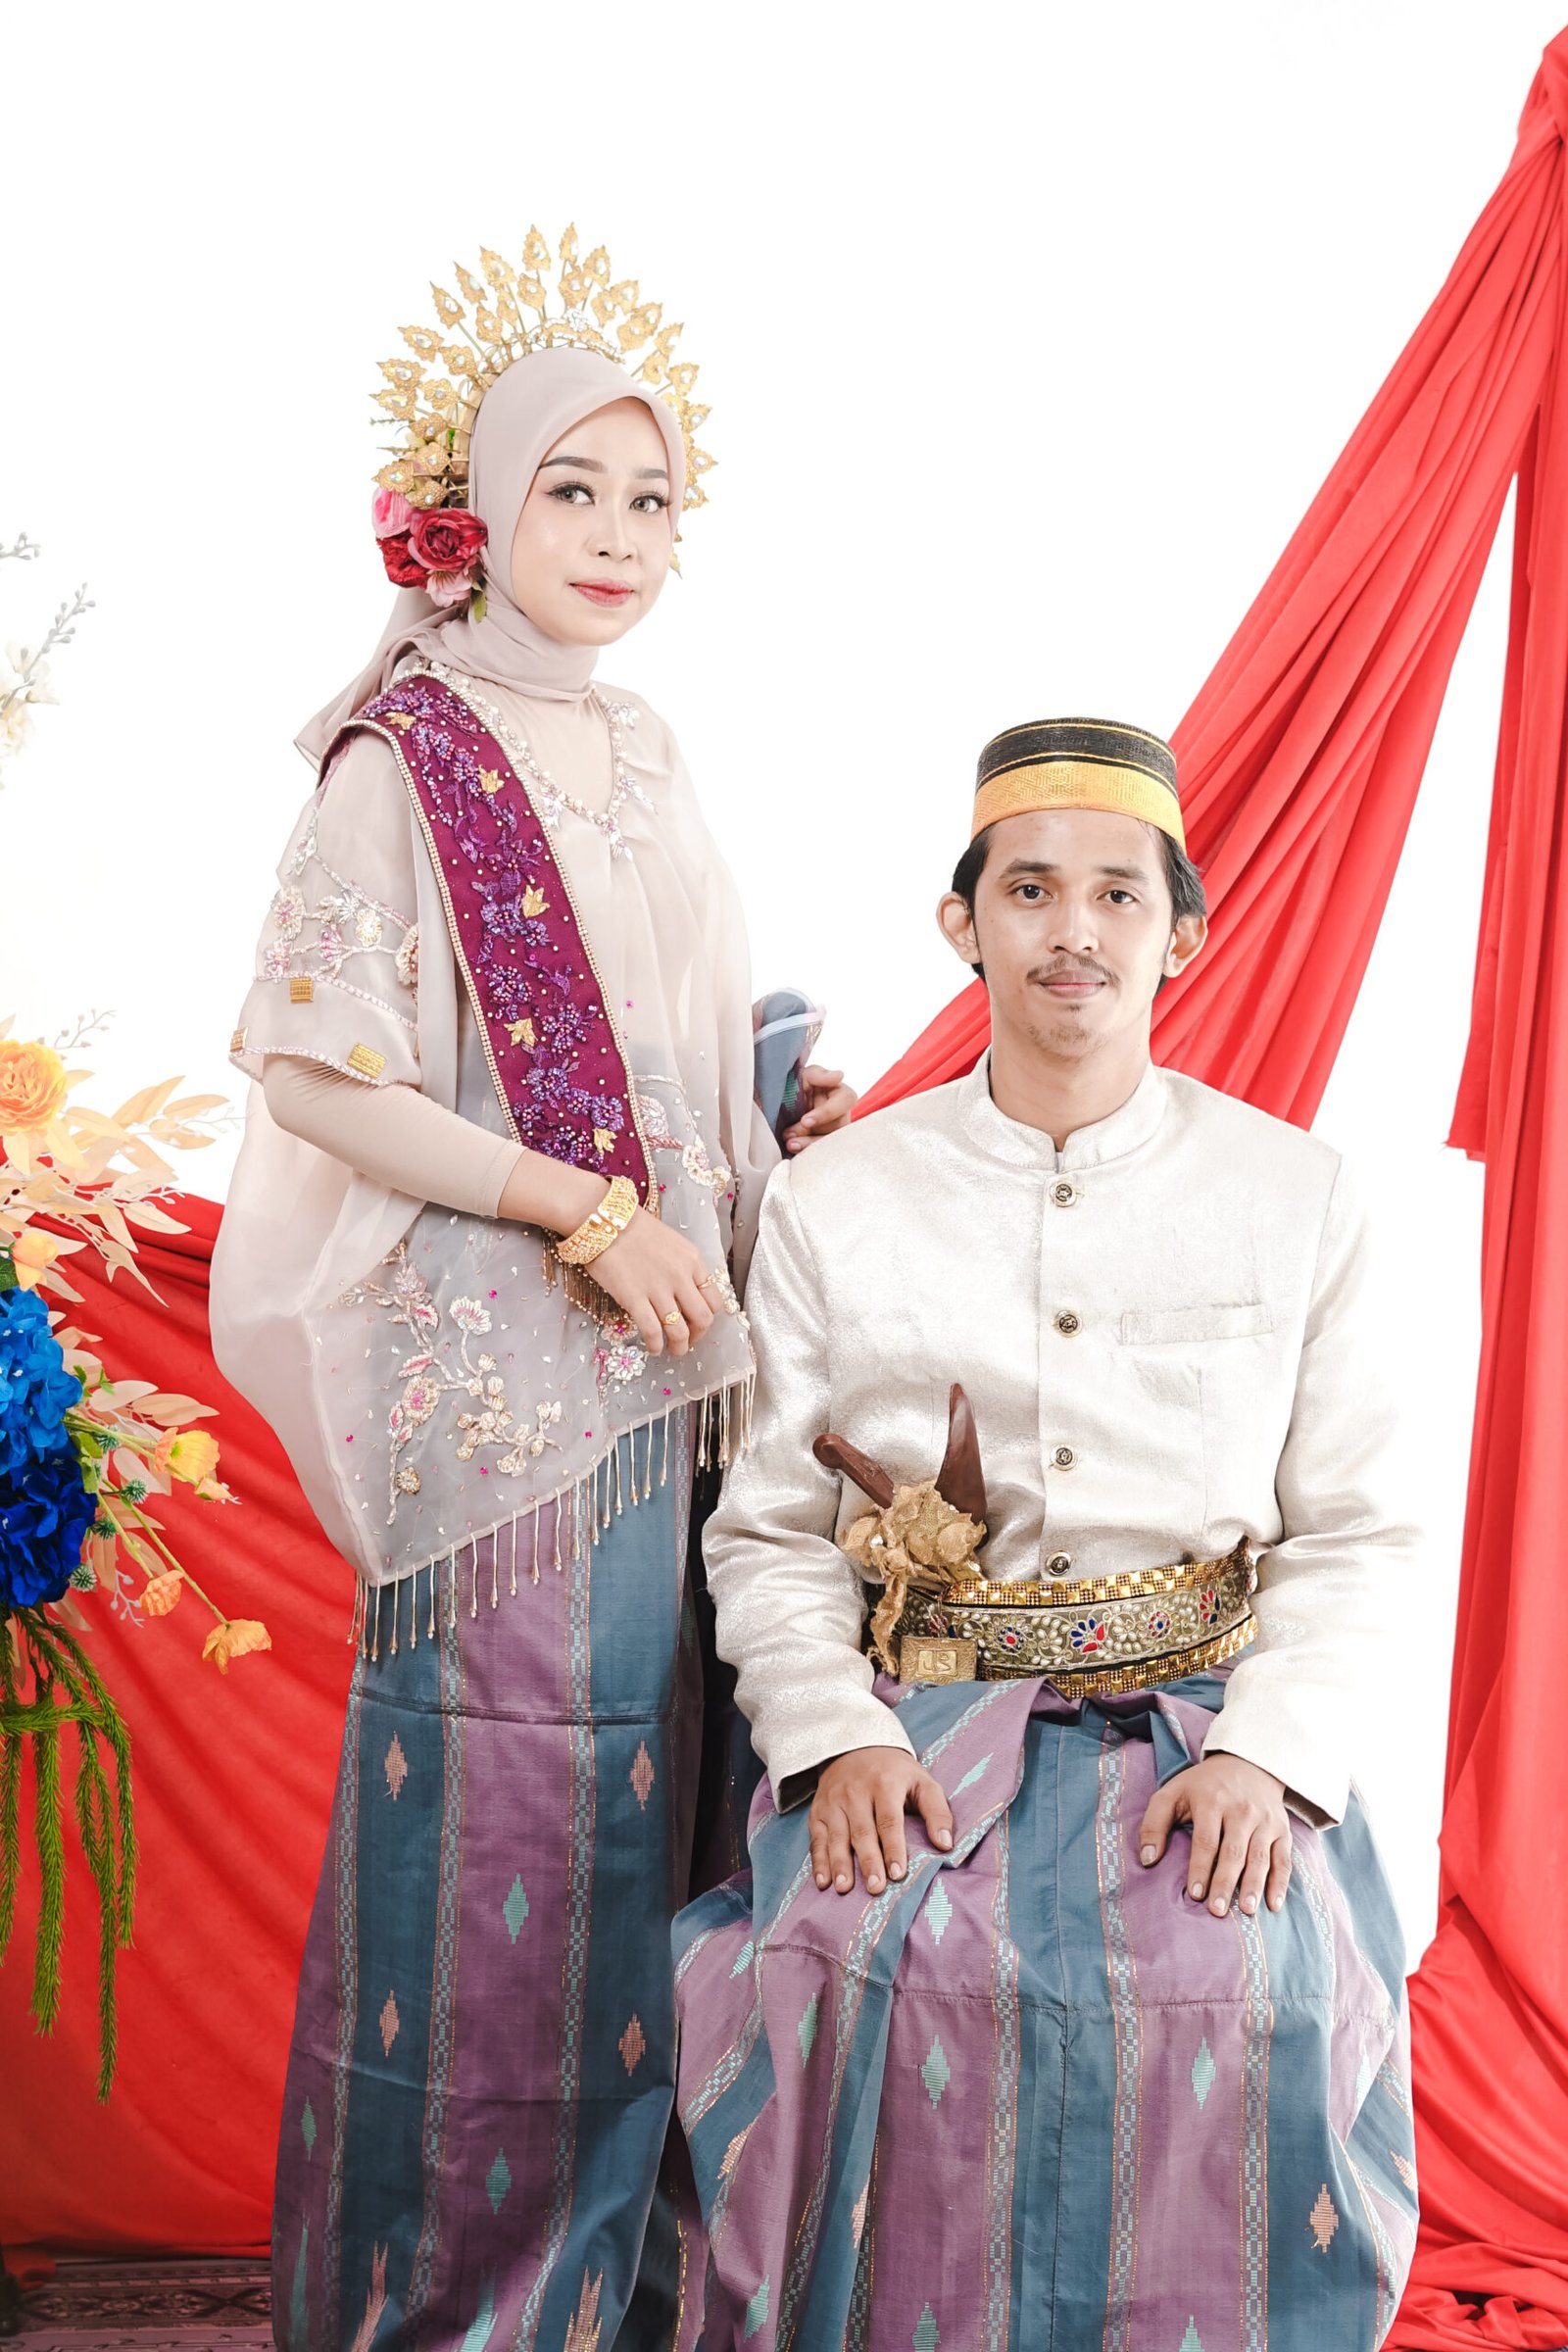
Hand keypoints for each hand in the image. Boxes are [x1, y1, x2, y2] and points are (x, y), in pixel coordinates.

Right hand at [591, 1210, 728, 1357]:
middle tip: (688, 1341)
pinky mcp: (635, 1299)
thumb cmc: (632, 1227)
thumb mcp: (671, 1242)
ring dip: (679, 1347)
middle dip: (698, 1336)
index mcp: (692, 1260)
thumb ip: (683, 1266)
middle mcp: (680, 1276)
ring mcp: (658, 1289)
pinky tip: (653, 1348)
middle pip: (702, 1318)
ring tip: (673, 1351)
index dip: (708, 1318)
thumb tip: (686, 1292)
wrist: (603, 1220)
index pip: (714, 1299)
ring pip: (679, 1330)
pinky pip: (653, 1331)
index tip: (698, 1324)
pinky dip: (656, 1345)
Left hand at [783, 1065, 857, 1153]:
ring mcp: (833, 1129)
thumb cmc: (794, 1086)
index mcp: (839, 1093)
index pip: (846, 1100)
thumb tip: (839, 1075)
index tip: (805, 1120)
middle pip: (838, 1125)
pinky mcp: (822, 1142)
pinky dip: (806, 1151)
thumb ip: (819, 1075)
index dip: (827, 1112)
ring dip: (808, 1144)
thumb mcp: (803, 1076)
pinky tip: (793, 1148)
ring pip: (830, 1141)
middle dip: (812, 1131)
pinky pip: (821, 1151)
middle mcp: (841, 1113)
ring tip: (790, 1143)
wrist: (775, 1103)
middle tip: (789, 1133)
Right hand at [809, 1746, 953, 1894]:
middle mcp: (855, 1792)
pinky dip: (819, 1861)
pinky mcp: (818, 1811)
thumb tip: (945, 1845)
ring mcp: (833, 1802)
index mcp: (885, 1783)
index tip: (898, 1874)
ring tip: (845, 1888)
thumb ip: (937, 1812)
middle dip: (868, 1861)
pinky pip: (817, 1838)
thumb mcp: (922, 1782)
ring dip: (840, 1864)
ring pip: (837, 1836)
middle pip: (862, 1831)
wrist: (855, 1746)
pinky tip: (823, 1882)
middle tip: (876, 1888)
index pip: (889, 1820)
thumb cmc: (895, 1773)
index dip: (893, 1847)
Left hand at [1138, 1754, 1290, 1917]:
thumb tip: (1148, 1860)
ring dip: (1253, 1885)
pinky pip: (1283, 1859)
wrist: (1249, 1764)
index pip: (1206, 1839)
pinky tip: (1273, 1904)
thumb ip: (1154, 1823)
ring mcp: (1265, 1821)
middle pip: (1234, 1851)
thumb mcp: (1173, 1792)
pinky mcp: (1282, 1830)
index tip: (1194, 1893)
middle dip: (1225, 1882)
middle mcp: (1242, 1811)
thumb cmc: (1204, 1786)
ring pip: (1260, 1857)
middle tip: (1217, 1910)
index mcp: (1212, 1801)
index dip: (1200, 1867)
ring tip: (1246, 1911)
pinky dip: (1280, 1883)